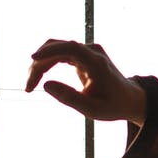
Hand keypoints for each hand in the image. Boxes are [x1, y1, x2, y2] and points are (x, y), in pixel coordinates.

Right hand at [26, 39, 146, 125]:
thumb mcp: (92, 109)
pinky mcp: (83, 55)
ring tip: (30, 84)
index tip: (32, 59)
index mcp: (97, 63)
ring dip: (41, 64)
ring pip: (56, 49)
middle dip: (39, 64)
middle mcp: (92, 52)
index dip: (50, 51)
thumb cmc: (113, 105)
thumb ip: (69, 98)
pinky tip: (39, 77)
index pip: (71, 48)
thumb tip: (46, 85)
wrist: (129, 99)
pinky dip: (48, 63)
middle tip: (28, 86)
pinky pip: (60, 53)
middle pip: (59, 48)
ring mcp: (88, 51)